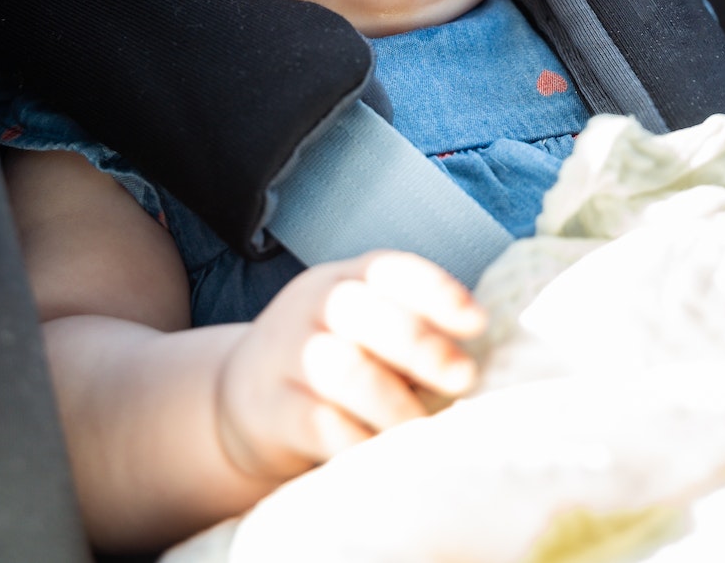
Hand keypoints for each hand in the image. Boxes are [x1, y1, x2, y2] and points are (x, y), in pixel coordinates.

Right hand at [215, 251, 485, 481]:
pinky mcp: (270, 408)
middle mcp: (314, 307)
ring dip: (393, 402)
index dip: (437, 292)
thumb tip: (484, 364)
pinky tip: (384, 454)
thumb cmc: (332, 362)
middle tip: (463, 377)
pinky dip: (358, 440)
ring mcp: (286, 355)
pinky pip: (317, 423)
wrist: (240, 399)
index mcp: (348, 279)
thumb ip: (412, 335)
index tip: (479, 323)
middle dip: (421, 345)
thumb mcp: (363, 330)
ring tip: (424, 428)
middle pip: (365, 312)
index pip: (391, 270)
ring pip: (342, 368)